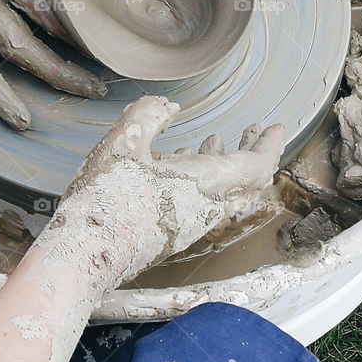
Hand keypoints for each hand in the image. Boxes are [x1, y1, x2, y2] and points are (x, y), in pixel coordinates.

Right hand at [48, 95, 284, 284]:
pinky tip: (180, 167)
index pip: (256, 165)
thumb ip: (149, 115)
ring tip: (216, 141)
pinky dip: (206, 180)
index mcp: (205, 182)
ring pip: (225, 194)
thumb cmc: (105, 201)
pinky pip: (205, 205)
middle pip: (247, 182)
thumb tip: (168, 105)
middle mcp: (206, 208)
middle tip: (253, 131)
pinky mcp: (173, 236)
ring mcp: (191, 226)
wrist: (86, 256)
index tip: (275, 127)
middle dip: (254, 152)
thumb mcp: (123, 143)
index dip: (269, 145)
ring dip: (228, 166)